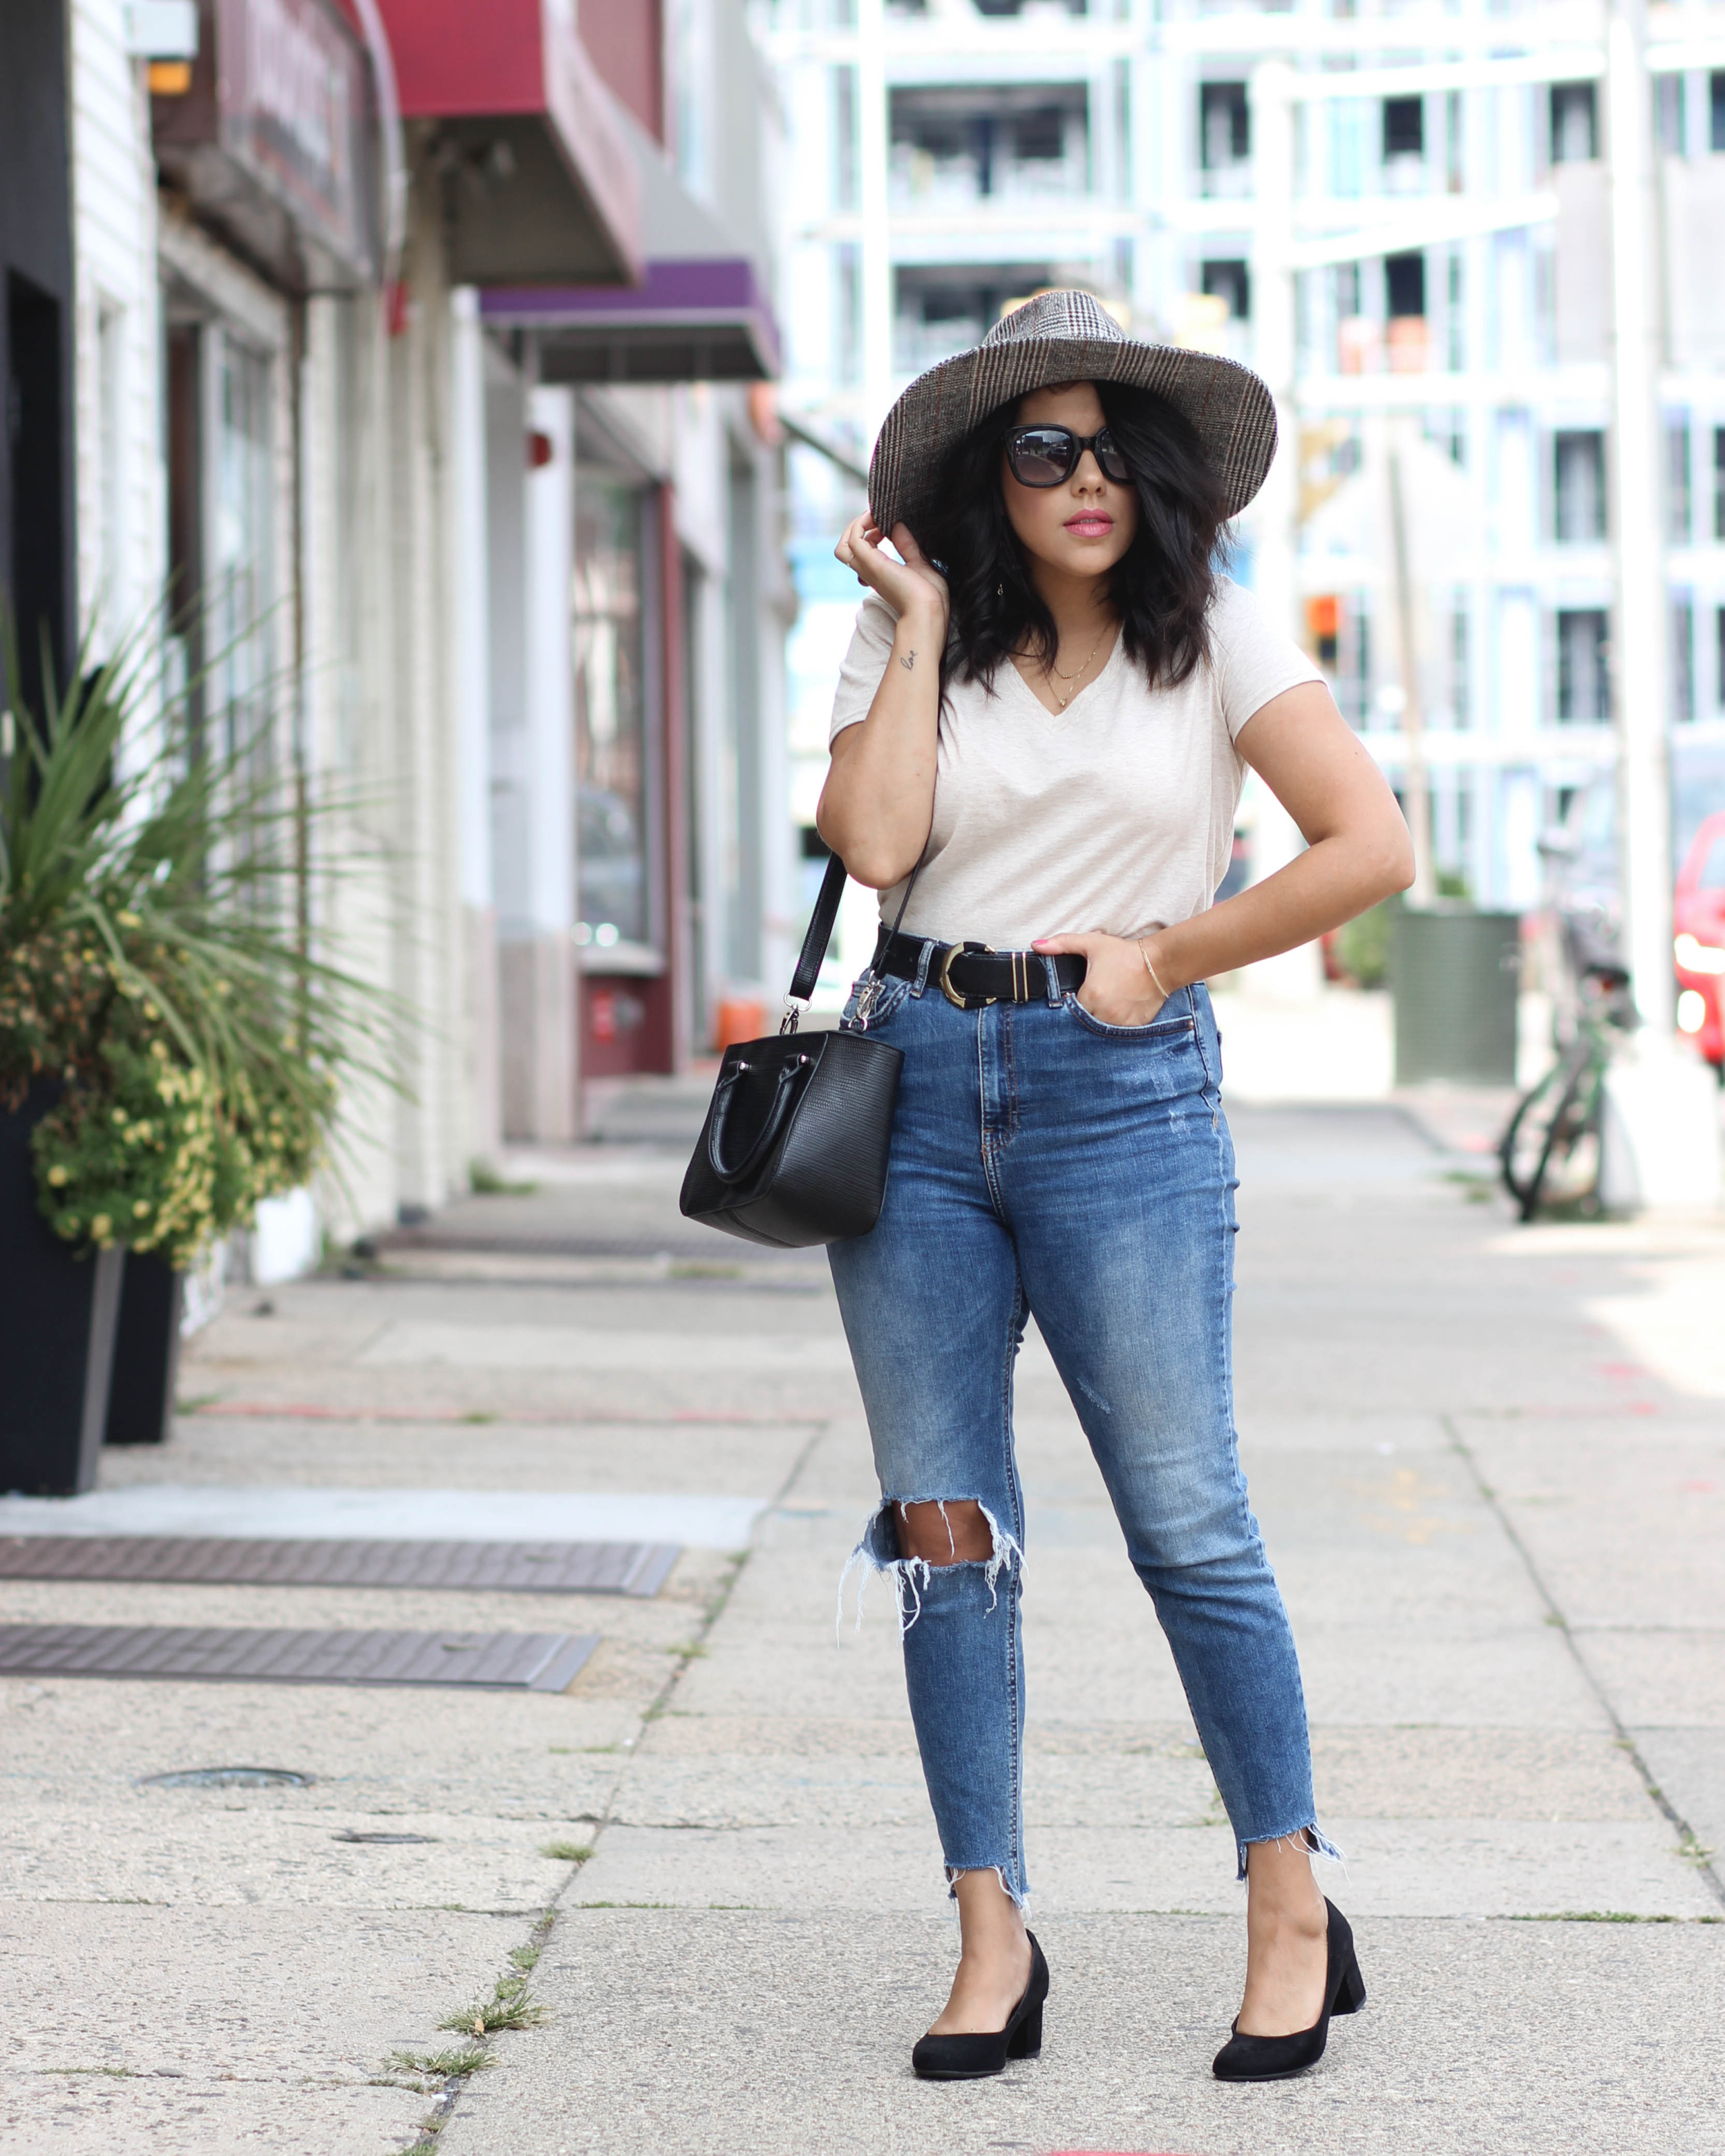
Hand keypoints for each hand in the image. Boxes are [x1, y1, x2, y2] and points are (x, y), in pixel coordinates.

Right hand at [834, 515, 948, 636]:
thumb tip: (898, 526)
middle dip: (858, 529)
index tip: (886, 526)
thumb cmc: (930, 596)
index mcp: (880, 575)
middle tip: (877, 520)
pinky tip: (877, 520)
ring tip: (873, 518)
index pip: (861, 553)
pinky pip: (854, 541)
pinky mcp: (873, 564)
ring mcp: (869, 569)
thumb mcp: (919, 564)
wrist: (929, 610)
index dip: (869, 534)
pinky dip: (861, 526)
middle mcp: (870, 573)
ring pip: (843, 547)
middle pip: (846, 550)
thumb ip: (907, 546)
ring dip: (856, 526)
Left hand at [1033, 932, 1170, 1026]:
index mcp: (1091, 995)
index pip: (1071, 1009)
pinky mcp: (1135, 1027)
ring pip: (1101, 1031)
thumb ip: (1062, 944)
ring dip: (1099, 1023)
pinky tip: (1118, 1014)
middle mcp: (1105, 1013)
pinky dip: (1116, 1027)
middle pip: (1085, 1022)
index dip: (1072, 1005)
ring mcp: (1121, 1022)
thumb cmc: (1124, 953)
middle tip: (1094, 1002)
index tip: (1078, 999)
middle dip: (1085, 1015)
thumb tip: (1036, 945)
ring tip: (1105, 1008)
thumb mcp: (1092, 943)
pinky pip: (1119, 1035)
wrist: (1159, 963)